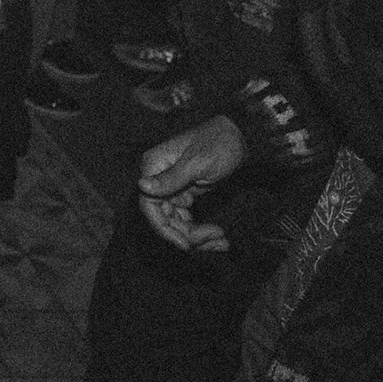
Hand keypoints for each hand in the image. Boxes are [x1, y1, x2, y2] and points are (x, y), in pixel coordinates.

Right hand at [137, 115, 245, 251]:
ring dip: (198, 235)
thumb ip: (170, 178)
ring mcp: (173, 187)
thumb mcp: (196, 163)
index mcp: (154, 166)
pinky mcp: (186, 193)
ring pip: (177, 222)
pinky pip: (188, 218)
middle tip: (216, 237)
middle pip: (165, 218)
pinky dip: (202, 230)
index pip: (149, 206)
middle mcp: (159, 178)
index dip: (164, 228)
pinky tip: (219, 236)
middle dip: (189, 234)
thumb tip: (141, 186)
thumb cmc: (218, 144)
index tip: (185, 245)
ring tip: (222, 240)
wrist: (241, 137)